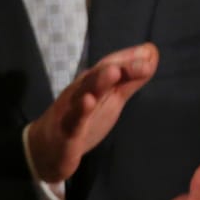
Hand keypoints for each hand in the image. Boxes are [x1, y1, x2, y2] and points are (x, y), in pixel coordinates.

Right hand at [27, 43, 158, 183]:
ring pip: (84, 93)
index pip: (110, 66)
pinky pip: (73, 120)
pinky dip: (79, 111)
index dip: (129, 59)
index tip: (150, 53)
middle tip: (142, 63)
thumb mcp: (111, 98)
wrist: (48, 147)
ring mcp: (72, 110)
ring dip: (98, 81)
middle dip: (119, 67)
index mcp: (92, 84)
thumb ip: (129, 79)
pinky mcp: (67, 131)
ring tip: (113, 72)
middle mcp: (81, 92)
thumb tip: (150, 53)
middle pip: (99, 76)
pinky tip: (87, 102)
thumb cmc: (83, 119)